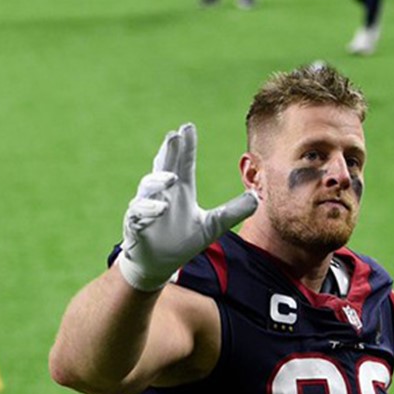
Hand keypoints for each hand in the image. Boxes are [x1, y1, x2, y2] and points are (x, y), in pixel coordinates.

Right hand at [117, 123, 258, 290]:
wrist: (159, 265)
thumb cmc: (182, 241)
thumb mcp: (213, 226)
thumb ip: (233, 212)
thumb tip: (257, 198)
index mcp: (181, 190)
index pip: (184, 163)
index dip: (186, 146)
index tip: (188, 128)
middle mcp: (164, 194)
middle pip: (165, 166)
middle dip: (169, 151)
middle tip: (174, 135)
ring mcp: (148, 207)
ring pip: (149, 186)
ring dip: (158, 180)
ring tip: (172, 177)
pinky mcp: (136, 223)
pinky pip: (138, 212)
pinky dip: (148, 208)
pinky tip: (160, 208)